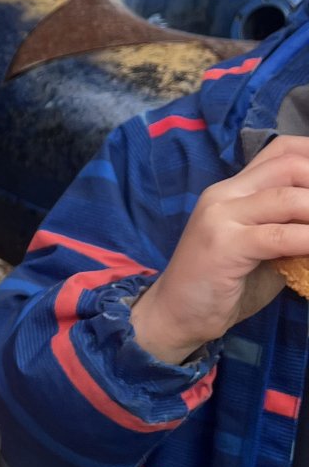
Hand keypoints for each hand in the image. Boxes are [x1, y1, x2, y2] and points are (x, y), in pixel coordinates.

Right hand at [131, 135, 308, 363]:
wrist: (175, 315)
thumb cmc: (221, 286)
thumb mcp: (262, 250)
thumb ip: (289, 229)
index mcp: (233, 189)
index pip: (281, 151)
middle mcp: (224, 193)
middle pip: (289, 165)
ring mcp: (220, 217)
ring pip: (288, 198)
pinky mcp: (222, 245)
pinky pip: (279, 236)